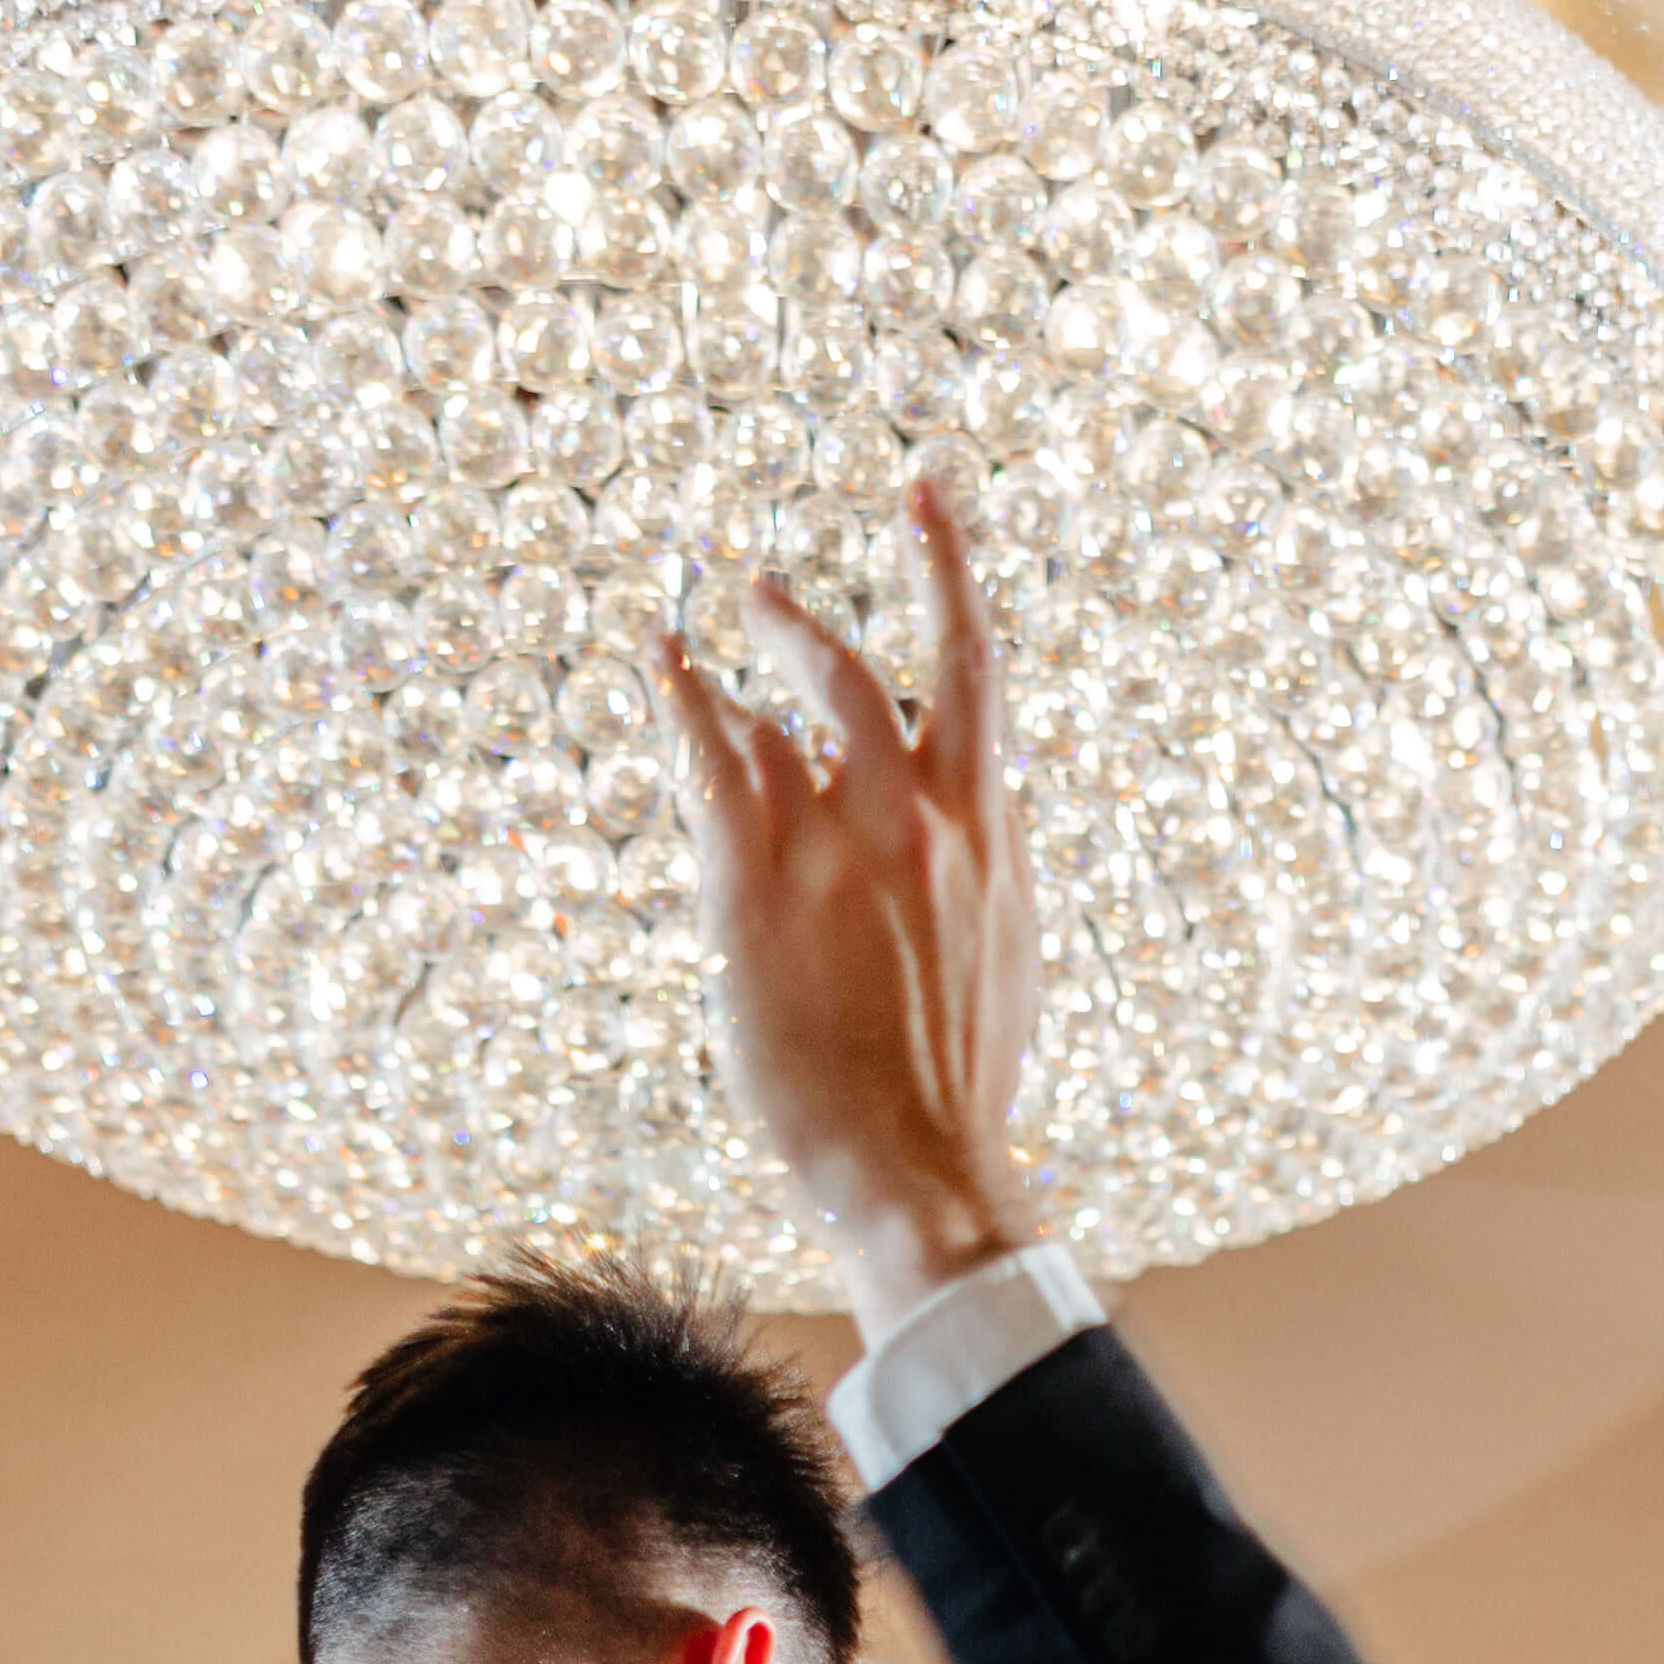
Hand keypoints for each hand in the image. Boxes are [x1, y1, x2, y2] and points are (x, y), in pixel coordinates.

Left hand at [666, 468, 1043, 1333]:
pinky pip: (711, 763)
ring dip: (736, 669)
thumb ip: (981, 876)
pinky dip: (682, 701)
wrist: (923, 1165)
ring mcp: (836, 849)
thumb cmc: (957, 1089)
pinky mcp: (758, 889)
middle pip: (861, 673)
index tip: (922, 498)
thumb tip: (968, 835)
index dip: (945, 568)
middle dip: (806, 625)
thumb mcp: (1003, 961)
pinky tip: (660, 666)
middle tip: (760, 594)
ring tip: (695, 643)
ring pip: (775, 719)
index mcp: (986, 835)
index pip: (972, 672)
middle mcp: (915, 820)